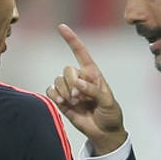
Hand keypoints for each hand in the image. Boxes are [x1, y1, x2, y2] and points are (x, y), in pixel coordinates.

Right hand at [47, 24, 126, 154]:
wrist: (103, 132)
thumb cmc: (110, 114)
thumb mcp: (108, 101)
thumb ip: (94, 91)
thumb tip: (78, 84)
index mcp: (92, 73)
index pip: (80, 52)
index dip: (71, 39)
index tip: (61, 27)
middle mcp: (79, 77)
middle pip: (67, 70)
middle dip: (73, 84)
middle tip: (82, 98)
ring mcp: (69, 88)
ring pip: (58, 81)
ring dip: (66, 93)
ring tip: (77, 103)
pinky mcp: (61, 99)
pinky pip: (50, 90)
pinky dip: (55, 96)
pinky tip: (64, 103)